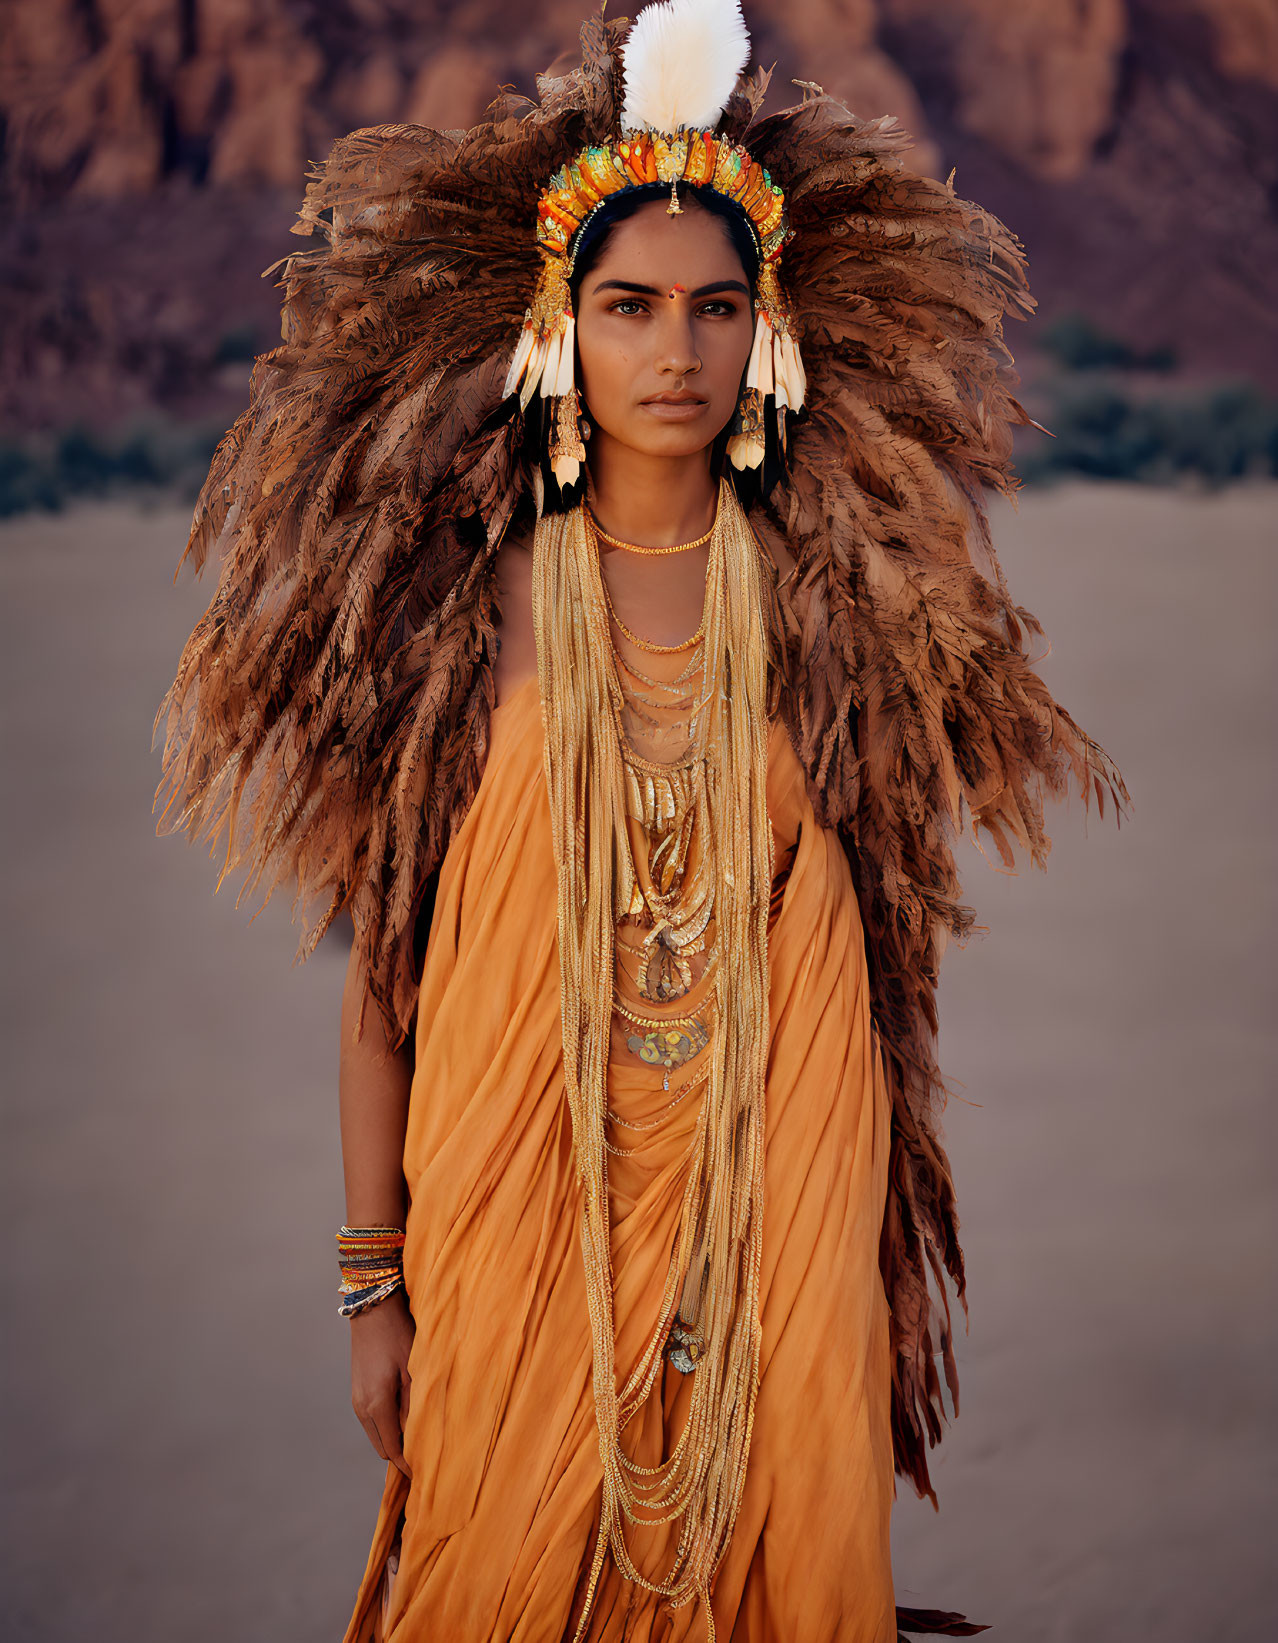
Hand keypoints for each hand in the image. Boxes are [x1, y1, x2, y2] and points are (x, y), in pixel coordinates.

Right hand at [350, 1287, 414, 1478]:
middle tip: (428, 1455)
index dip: (410, 1465)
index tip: (427, 1474)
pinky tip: (405, 1414)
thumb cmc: (398, 1334)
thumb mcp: (415, 1368)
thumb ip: (416, 1405)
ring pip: (376, 1436)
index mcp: (377, 1405)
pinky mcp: (356, 1392)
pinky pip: (372, 1422)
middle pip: (382, 1448)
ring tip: (420, 1434)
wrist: (372, 1308)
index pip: (393, 1450)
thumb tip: (419, 1437)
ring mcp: (356, 1400)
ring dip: (394, 1440)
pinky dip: (387, 1426)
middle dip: (402, 1456)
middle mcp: (362, 1408)